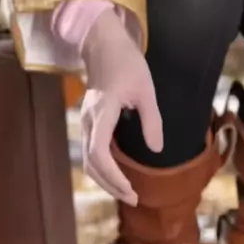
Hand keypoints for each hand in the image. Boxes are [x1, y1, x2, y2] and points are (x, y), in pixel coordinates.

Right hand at [80, 7, 162, 204]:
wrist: (103, 43)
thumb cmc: (127, 63)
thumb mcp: (146, 91)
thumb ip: (152, 121)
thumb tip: (157, 150)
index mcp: (102, 114)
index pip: (100, 155)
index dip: (114, 177)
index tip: (131, 190)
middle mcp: (89, 121)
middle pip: (91, 164)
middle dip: (110, 185)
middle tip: (133, 199)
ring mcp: (86, 121)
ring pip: (88, 160)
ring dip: (104, 178)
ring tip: (125, 191)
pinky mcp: (89, 120)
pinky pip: (91, 151)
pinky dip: (102, 167)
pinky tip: (117, 173)